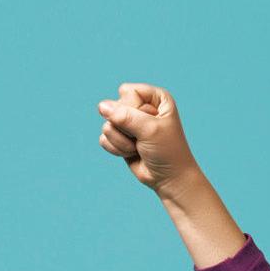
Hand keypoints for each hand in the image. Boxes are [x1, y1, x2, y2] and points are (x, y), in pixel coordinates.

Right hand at [95, 82, 199, 196]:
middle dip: (126, 129)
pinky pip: (104, 138)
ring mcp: (129, 123)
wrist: (168, 179)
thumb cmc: (167, 151)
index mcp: (154, 97)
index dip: (132, 109)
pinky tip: (131, 153)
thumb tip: (101, 106)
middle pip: (115, 108)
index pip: (128, 92)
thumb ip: (125, 116)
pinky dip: (116, 149)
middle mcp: (141, 106)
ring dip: (122, 142)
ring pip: (108, 125)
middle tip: (143, 139)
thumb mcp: (149, 129)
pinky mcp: (120, 138)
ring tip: (138, 148)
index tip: (147, 123)